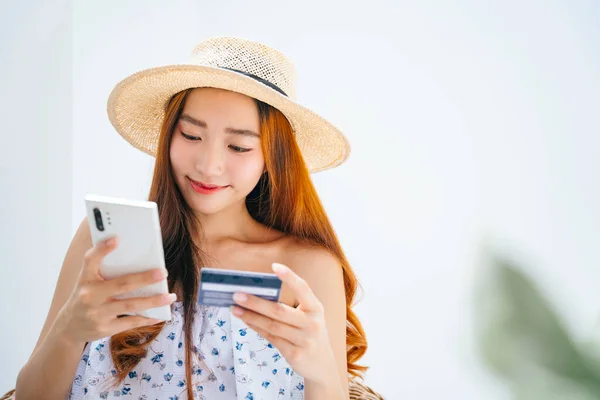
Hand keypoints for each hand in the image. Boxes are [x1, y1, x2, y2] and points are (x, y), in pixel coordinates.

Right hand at [57, 236, 176, 344]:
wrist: (68, 328)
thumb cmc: (86, 297)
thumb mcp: (88, 281)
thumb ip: (104, 269)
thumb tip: (137, 257)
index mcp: (85, 279)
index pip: (91, 260)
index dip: (102, 249)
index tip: (116, 238)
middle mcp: (89, 296)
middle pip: (121, 285)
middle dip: (144, 278)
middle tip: (163, 273)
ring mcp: (97, 314)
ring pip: (130, 305)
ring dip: (153, 301)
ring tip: (170, 296)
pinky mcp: (104, 329)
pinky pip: (131, 322)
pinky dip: (147, 318)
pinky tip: (161, 314)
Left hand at [231, 263, 337, 383]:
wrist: (323, 365)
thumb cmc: (309, 334)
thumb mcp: (308, 318)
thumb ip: (290, 308)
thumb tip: (258, 295)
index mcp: (316, 308)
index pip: (303, 288)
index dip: (289, 277)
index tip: (274, 266)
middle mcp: (313, 323)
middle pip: (279, 310)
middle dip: (256, 302)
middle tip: (237, 294)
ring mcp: (305, 340)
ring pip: (272, 325)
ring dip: (251, 316)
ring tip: (235, 308)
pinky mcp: (295, 355)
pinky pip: (272, 338)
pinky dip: (257, 328)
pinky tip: (246, 321)